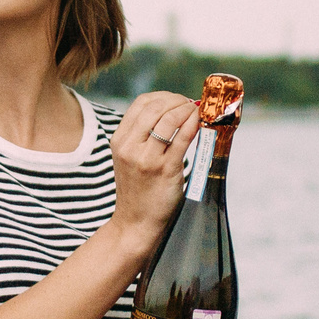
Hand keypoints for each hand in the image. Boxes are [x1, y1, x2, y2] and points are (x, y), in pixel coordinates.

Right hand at [108, 91, 202, 245]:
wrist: (136, 222)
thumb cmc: (138, 189)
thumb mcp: (129, 158)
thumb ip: (142, 136)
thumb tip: (171, 111)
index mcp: (119, 140)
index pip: (141, 103)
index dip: (164, 96)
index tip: (178, 101)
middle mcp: (130, 146)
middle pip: (156, 107)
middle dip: (178, 101)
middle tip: (191, 104)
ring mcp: (147, 158)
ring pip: (169, 119)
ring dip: (188, 110)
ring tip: (197, 112)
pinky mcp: (165, 170)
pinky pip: (182, 138)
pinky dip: (193, 124)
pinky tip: (199, 122)